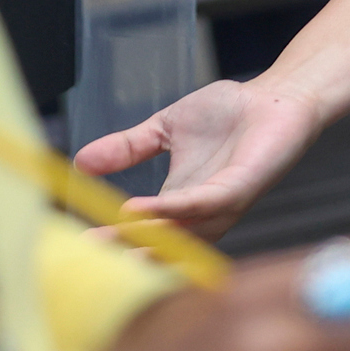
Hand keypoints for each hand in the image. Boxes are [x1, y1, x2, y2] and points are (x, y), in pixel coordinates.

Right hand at [76, 76, 324, 240]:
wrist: (273, 96)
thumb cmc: (228, 114)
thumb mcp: (164, 129)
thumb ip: (127, 147)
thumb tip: (79, 161)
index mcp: (181, 203)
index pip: (143, 231)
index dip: (114, 240)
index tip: (76, 244)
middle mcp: (201, 212)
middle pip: (160, 243)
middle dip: (124, 249)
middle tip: (87, 254)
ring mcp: (221, 204)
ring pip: (181, 232)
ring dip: (144, 236)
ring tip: (109, 235)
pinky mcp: (241, 188)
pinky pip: (204, 205)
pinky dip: (173, 210)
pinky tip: (142, 209)